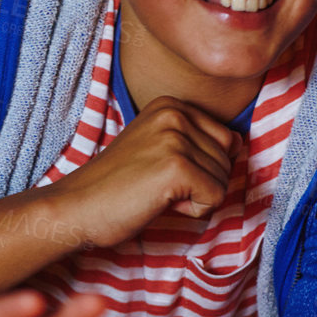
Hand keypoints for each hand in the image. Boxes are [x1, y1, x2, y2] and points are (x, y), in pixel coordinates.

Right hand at [49, 96, 239, 247]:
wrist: (76, 207)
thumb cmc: (114, 186)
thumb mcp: (155, 147)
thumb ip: (193, 140)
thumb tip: (240, 144)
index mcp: (171, 105)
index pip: (226, 139)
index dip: (200, 167)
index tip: (161, 172)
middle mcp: (175, 114)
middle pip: (227, 160)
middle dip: (199, 183)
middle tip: (156, 186)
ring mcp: (176, 138)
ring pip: (224, 180)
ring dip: (194, 197)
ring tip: (155, 193)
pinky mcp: (177, 167)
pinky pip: (215, 198)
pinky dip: (192, 211)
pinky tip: (159, 203)